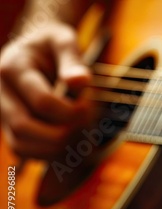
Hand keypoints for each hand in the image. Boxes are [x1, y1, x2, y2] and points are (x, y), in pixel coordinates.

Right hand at [0, 21, 90, 158]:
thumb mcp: (63, 39)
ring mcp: (2, 111)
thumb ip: (72, 59)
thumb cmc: (51, 43)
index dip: (71, 111)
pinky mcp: (9, 124)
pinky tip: (67, 141)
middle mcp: (1, 92)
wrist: (34, 47)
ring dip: (53, 147)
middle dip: (60, 133)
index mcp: (13, 68)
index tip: (89, 107)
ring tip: (77, 134)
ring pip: (19, 143)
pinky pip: (22, 149)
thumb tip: (81, 82)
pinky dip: (46, 153)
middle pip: (23, 126)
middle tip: (84, 124)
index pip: (42, 101)